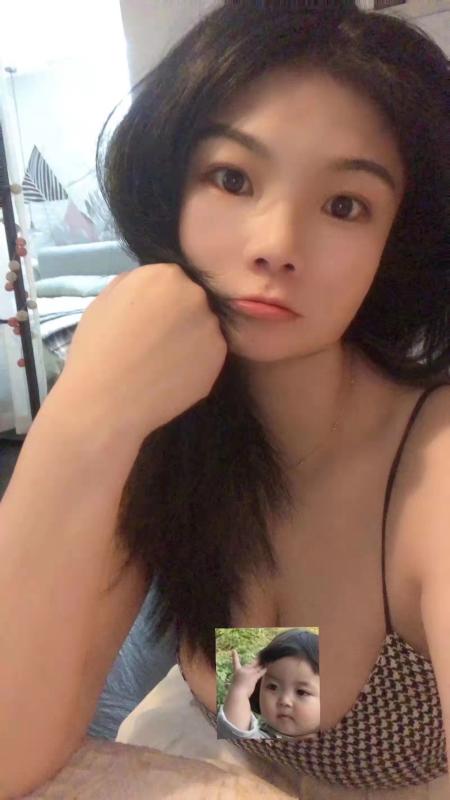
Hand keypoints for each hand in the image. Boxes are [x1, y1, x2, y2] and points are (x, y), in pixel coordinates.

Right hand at [53, 263, 227, 442]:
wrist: (105, 401)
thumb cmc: (96, 349)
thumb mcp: (105, 300)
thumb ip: (134, 283)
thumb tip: (151, 286)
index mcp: (165, 274)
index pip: (173, 280)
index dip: (160, 301)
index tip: (148, 319)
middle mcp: (196, 295)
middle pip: (193, 301)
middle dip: (178, 317)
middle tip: (156, 343)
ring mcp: (211, 328)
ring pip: (203, 328)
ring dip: (189, 340)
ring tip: (162, 363)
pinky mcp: (218, 358)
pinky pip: (208, 354)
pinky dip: (194, 364)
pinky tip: (171, 377)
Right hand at [229, 649, 266, 698]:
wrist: (237, 694)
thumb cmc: (235, 692)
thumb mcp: (236, 685)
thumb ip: (240, 682)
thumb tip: (242, 684)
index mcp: (236, 671)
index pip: (235, 662)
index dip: (234, 656)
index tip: (233, 651)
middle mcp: (243, 670)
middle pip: (252, 663)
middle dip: (257, 660)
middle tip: (261, 655)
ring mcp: (249, 673)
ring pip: (257, 667)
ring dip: (263, 664)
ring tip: (267, 660)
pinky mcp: (254, 677)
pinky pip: (260, 672)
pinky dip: (264, 669)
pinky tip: (267, 667)